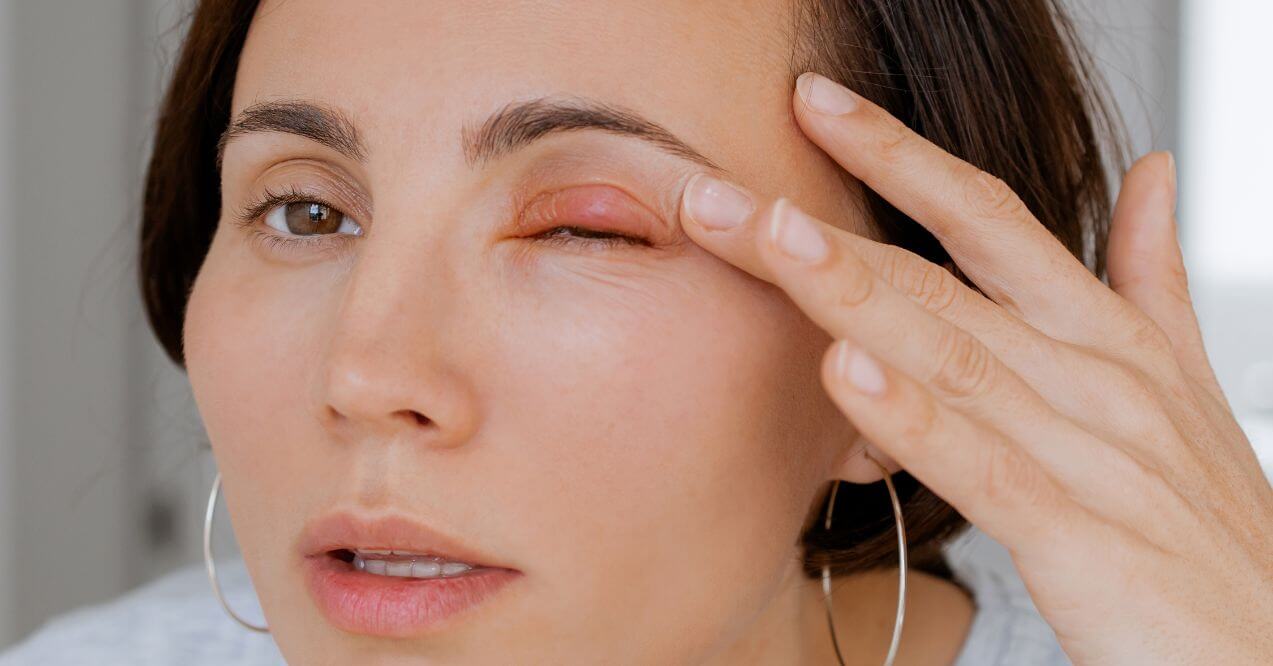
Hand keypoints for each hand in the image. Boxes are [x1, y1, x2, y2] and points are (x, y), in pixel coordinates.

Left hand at [676, 72, 1272, 664]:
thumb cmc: (1208, 522)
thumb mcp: (1182, 383)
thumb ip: (1149, 279)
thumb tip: (1152, 172)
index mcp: (1104, 334)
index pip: (988, 219)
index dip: (898, 155)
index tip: (814, 104)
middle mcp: (1093, 376)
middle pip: (935, 279)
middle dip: (821, 230)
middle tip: (717, 191)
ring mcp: (1093, 452)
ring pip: (949, 355)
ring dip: (851, 295)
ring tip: (770, 239)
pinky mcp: (1087, 540)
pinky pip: (986, 468)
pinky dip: (915, 421)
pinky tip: (843, 378)